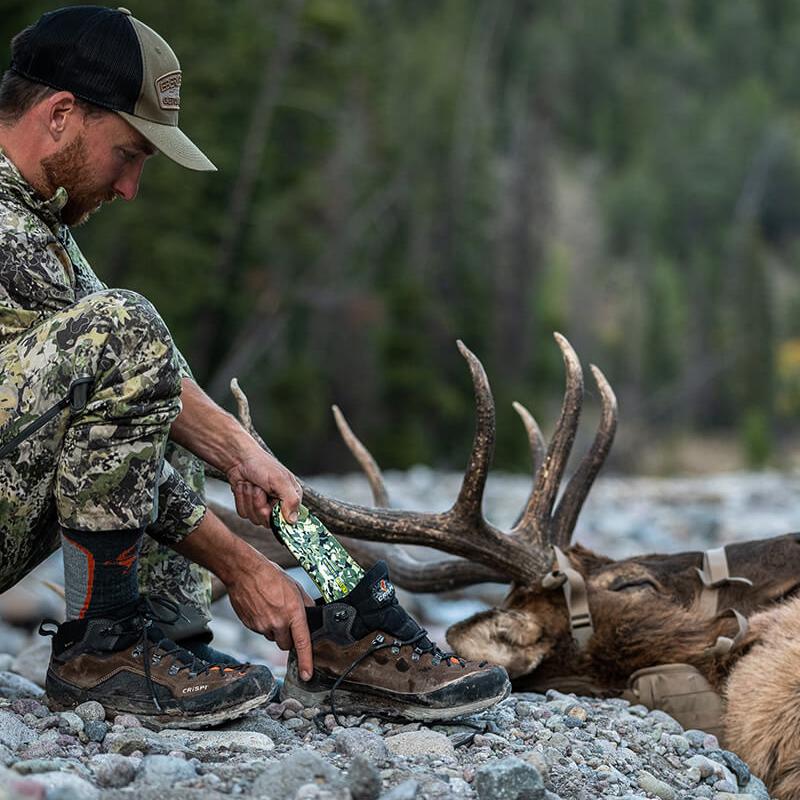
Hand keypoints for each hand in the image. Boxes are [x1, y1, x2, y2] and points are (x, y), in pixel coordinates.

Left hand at [226, 447, 302, 526]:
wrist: (239, 458)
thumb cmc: (262, 465)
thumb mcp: (280, 480)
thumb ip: (290, 500)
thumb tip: (293, 521)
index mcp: (291, 497)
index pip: (287, 520)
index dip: (276, 514)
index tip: (270, 504)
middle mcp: (278, 504)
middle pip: (267, 521)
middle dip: (259, 504)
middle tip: (260, 488)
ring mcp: (263, 506)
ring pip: (253, 518)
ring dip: (249, 499)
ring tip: (252, 484)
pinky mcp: (249, 506)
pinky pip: (243, 513)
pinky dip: (241, 499)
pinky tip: (244, 486)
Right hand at [228, 558, 314, 680]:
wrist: (244, 572)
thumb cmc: (271, 576)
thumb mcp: (295, 587)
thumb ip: (306, 604)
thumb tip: (313, 614)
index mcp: (293, 613)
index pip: (302, 643)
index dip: (306, 662)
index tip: (307, 675)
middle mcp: (278, 623)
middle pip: (286, 645)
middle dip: (288, 637)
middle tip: (285, 620)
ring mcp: (262, 626)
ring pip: (272, 637)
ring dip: (274, 629)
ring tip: (271, 608)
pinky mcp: (250, 626)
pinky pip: (260, 631)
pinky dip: (262, 624)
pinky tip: (261, 608)